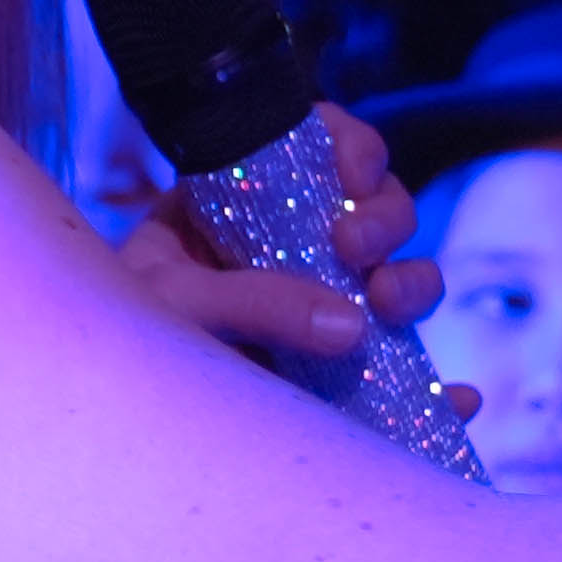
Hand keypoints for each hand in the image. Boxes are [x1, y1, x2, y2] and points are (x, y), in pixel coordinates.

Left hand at [105, 103, 459, 385]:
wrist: (101, 415)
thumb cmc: (121, 338)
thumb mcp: (173, 304)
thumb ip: (250, 303)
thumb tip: (350, 324)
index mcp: (243, 201)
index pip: (316, 146)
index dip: (350, 146)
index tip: (353, 174)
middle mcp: (291, 246)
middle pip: (373, 206)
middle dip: (385, 219)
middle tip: (358, 248)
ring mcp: (320, 307)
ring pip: (398, 277)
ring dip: (414, 284)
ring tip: (392, 308)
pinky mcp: (339, 373)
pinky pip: (404, 373)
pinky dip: (438, 388)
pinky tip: (460, 398)